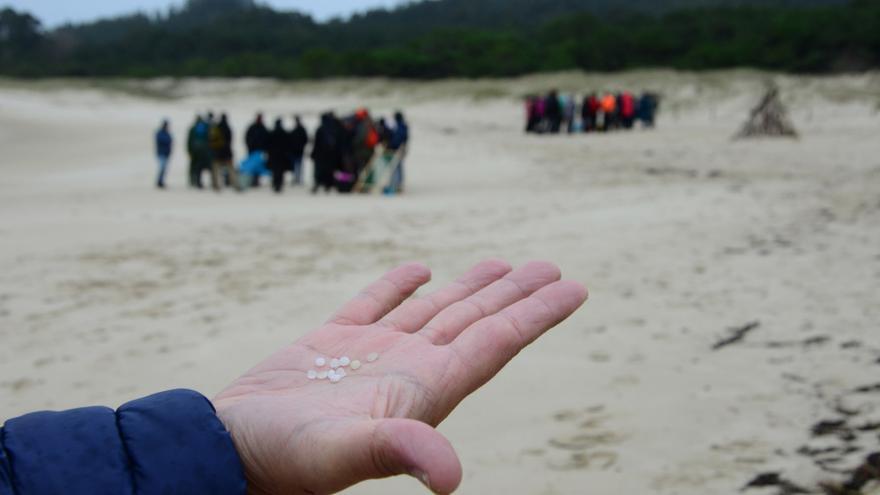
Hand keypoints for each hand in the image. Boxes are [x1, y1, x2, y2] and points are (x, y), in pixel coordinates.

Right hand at [214, 260, 587, 493]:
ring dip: (469, 287)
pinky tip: (418, 270)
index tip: (575, 287)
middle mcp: (406, 370)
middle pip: (475, 321)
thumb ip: (397, 449)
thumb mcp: (339, 453)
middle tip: (552, 268)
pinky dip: (397, 285)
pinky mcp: (329, 342)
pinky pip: (374, 304)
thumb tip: (452, 476)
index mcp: (422, 390)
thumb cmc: (280, 458)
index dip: (537, 315)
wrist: (224, 449)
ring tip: (502, 264)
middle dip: (515, 295)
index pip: (495, 343)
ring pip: (432, 310)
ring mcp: (370, 355)